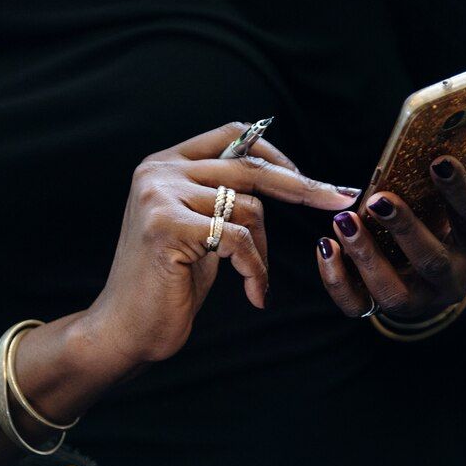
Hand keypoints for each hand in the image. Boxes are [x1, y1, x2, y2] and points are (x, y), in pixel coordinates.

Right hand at [84, 122, 356, 364]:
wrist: (126, 329)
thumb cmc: (168, 284)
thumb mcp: (199, 229)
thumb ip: (223, 197)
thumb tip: (284, 174)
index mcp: (164, 164)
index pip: (232, 135)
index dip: (275, 154)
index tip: (310, 179)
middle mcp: (158, 172)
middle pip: (249, 168)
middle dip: (301, 188)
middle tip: (340, 200)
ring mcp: (159, 197)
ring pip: (247, 208)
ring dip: (263, 250)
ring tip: (255, 278)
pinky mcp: (166, 227)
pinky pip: (237, 239)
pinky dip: (255, 269)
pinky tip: (254, 293)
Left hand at [316, 141, 465, 319]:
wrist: (434, 282)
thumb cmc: (448, 230)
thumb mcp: (463, 208)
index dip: (458, 188)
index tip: (437, 161)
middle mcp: (454, 282)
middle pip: (432, 260)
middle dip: (404, 229)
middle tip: (378, 198)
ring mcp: (419, 302)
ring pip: (392, 292)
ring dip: (366, 255)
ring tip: (344, 221)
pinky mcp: (382, 310)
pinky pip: (356, 305)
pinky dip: (336, 278)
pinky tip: (326, 246)